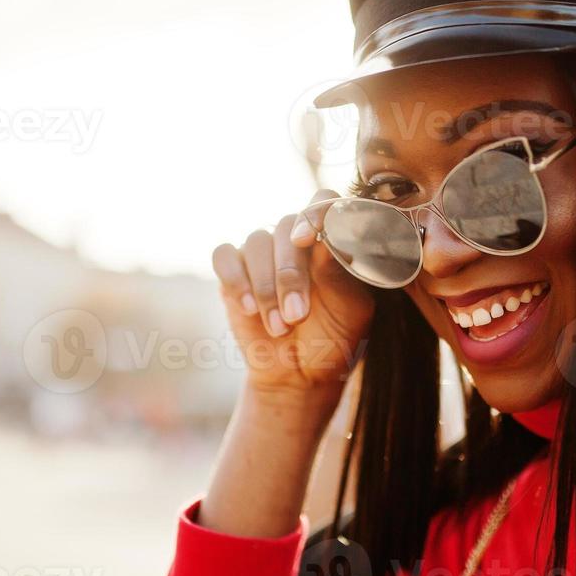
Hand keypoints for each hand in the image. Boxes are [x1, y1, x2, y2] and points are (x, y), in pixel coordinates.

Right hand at [211, 189, 375, 401]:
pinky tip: (250, 308)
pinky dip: (236, 280)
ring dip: (266, 287)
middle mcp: (294, 239)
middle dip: (289, 274)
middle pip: (285, 226)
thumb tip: (327, 239)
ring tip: (279, 326)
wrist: (300, 374)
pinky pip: (224, 256)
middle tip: (297, 315)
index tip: (307, 239)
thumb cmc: (333, 338)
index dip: (314, 212)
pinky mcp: (234, 271)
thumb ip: (341, 273)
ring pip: (256, 242)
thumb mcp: (350, 310)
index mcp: (329, 240)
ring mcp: (263, 254)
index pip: (323, 201)